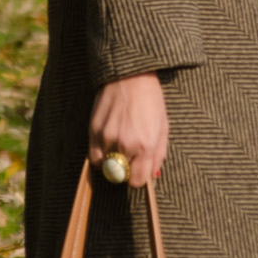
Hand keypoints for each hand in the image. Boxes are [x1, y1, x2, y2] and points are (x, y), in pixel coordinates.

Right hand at [89, 74, 168, 188]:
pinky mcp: (94, 130)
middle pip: (121, 175)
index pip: (137, 180)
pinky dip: (100, 155)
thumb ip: (158, 154)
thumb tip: (153, 175)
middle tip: (130, 156)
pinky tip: (108, 145)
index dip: (138, 177)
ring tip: (119, 145)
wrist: (130, 77)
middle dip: (126, 169)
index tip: (138, 170)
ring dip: (112, 161)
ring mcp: (107, 137)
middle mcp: (125, 144)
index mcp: (145, 145)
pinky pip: (94, 156)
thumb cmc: (150, 100)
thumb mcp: (163, 127)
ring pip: (106, 167)